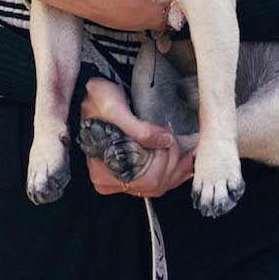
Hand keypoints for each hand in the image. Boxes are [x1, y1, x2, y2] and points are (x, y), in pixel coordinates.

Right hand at [81, 78, 194, 197]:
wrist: (89, 93)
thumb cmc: (97, 99)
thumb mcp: (114, 109)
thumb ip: (139, 128)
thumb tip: (165, 141)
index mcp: (103, 171)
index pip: (146, 179)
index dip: (164, 159)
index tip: (168, 134)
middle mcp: (110, 181)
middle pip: (154, 186)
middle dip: (173, 164)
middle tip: (177, 138)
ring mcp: (119, 179)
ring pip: (157, 186)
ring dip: (176, 170)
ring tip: (190, 154)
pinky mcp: (127, 171)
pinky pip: (154, 181)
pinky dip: (171, 172)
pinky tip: (184, 163)